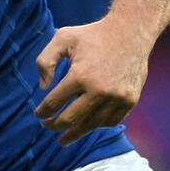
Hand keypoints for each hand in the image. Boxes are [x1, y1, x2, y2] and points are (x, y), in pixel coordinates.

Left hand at [34, 20, 150, 145]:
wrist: (131, 32)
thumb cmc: (92, 35)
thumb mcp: (62, 38)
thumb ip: (45, 61)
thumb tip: (42, 88)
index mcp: (79, 76)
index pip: (53, 103)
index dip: (42, 112)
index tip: (38, 115)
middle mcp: (99, 90)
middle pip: (70, 120)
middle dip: (54, 126)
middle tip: (47, 127)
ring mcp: (116, 98)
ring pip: (91, 125)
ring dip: (75, 133)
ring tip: (64, 138)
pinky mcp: (130, 101)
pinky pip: (110, 122)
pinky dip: (97, 126)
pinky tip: (87, 125)